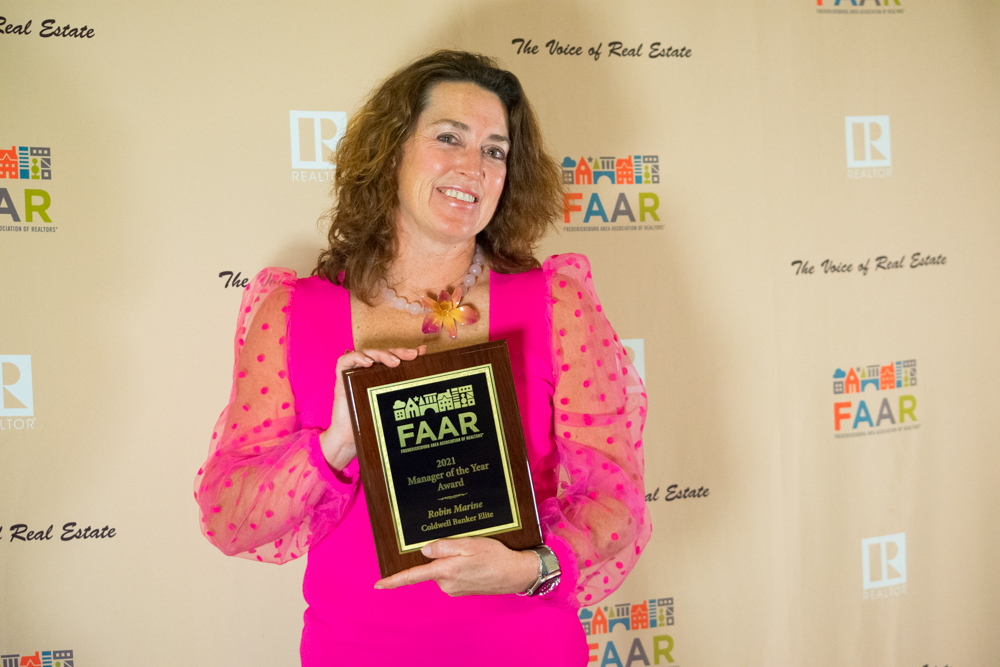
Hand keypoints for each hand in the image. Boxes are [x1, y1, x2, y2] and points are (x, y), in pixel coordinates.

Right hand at [319, 346, 425, 470]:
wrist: (350, 438)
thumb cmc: (372, 421)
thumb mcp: (392, 404)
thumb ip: (404, 388)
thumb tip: (420, 374)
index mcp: (380, 374)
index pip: (393, 357)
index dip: (405, 352)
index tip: (420, 353)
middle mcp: (367, 370)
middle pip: (382, 353)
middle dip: (397, 352)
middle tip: (410, 356)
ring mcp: (354, 372)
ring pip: (367, 353)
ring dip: (381, 355)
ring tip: (394, 361)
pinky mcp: (341, 377)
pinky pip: (345, 361)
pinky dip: (357, 358)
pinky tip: (368, 363)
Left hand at [374, 537, 539, 595]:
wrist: (516, 574)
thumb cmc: (495, 556)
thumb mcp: (470, 544)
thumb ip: (444, 546)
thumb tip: (424, 550)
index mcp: (446, 570)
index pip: (413, 576)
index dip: (394, 580)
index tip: (378, 584)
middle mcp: (447, 583)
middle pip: (432, 566)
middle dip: (441, 554)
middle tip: (464, 545)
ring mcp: (454, 589)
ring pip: (442, 569)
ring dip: (452, 560)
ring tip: (474, 553)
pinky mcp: (461, 590)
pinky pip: (452, 575)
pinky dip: (459, 566)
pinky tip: (475, 562)